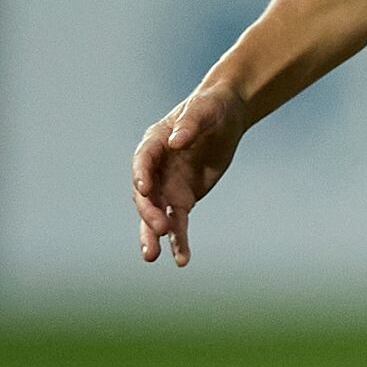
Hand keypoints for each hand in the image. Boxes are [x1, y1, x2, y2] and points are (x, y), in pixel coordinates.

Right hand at [128, 81, 250, 266]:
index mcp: (154, 143)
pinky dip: (179, 241)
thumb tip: (176, 141)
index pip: (143, 161)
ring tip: (152, 256)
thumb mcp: (204, 110)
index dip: (141, 174)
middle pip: (146, 195)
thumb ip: (189, 124)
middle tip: (158, 228)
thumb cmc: (212, 108)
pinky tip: (182, 259)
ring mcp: (167, 186)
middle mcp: (156, 169)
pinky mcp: (183, 200)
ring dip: (153, 236)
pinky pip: (178, 224)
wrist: (225, 118)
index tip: (144, 188)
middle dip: (149, 212)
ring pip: (156, 215)